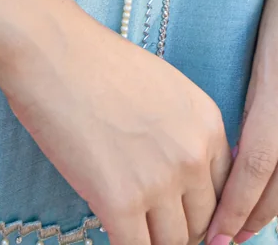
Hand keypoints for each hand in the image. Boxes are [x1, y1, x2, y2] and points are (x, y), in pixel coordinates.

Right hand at [0, 0, 231, 244]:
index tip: (181, 214)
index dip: (200, 209)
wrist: (53, 51)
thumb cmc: (98, 63)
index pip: (224, 191)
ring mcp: (159, 181)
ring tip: (132, 227)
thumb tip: (182, 179)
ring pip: (173, 243)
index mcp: (208, 123)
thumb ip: (183, 131)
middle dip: (178, 228)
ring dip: (153, 240)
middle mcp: (193, 154)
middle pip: (202, 223)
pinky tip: (113, 228)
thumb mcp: (164, 89)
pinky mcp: (120, 203)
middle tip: (152, 223)